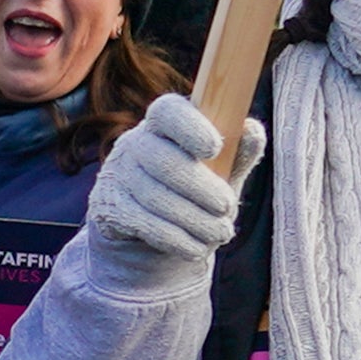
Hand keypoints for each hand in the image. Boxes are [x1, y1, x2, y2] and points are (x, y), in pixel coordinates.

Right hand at [86, 90, 252, 276]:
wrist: (150, 243)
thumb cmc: (192, 197)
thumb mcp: (220, 175)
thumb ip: (237, 155)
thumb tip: (253, 131)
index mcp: (164, 125)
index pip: (168, 111)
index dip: (190, 126)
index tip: (215, 147)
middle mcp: (134, 144)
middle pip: (162, 159)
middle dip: (201, 187)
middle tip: (228, 207)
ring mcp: (116, 175)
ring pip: (153, 195)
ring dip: (194, 219)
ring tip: (221, 233)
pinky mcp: (107, 208)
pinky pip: (141, 222)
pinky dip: (175, 238)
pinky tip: (197, 248)